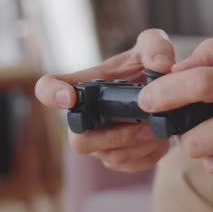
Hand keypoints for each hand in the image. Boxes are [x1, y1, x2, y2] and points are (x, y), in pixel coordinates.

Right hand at [35, 29, 173, 172]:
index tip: (69, 98)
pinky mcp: (118, 158)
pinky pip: (129, 165)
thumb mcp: (153, 45)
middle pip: (78, 142)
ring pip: (110, 157)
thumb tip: (160, 65)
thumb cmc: (146, 65)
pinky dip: (150, 154)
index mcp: (84, 86)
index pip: (47, 88)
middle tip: (144, 125)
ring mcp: (99, 142)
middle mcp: (84, 118)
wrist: (165, 92)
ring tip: (159, 129)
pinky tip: (161, 138)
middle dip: (114, 137)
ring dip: (138, 146)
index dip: (51, 94)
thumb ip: (155, 46)